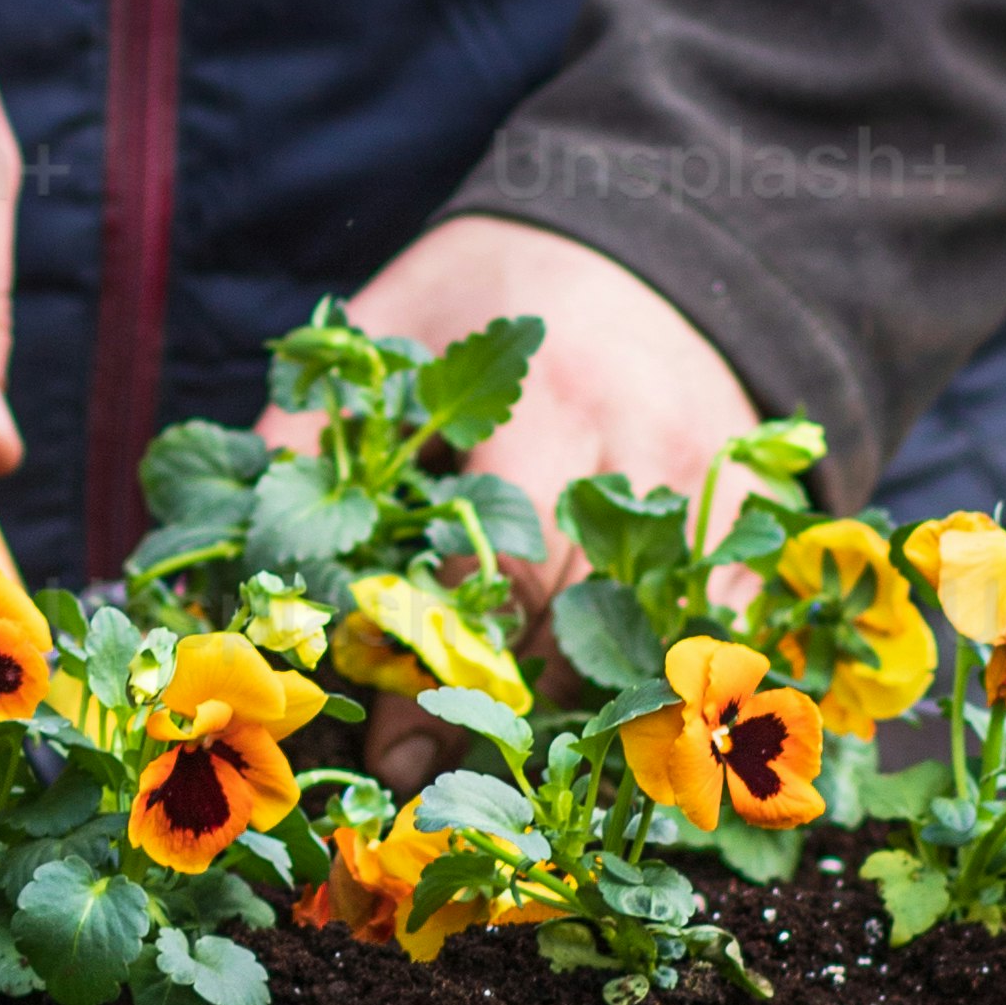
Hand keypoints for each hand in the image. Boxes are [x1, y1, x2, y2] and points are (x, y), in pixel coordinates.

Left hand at [317, 215, 761, 784]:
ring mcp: (712, 480)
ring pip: (656, 637)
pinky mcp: (756, 501)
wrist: (649, 230)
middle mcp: (642, 447)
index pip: (500, 578)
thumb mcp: (394, 321)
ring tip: (511, 759)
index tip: (390, 749)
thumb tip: (249, 538)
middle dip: (500, 712)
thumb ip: (318, 420)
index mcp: (547, 403)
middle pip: (579, 626)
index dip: (441, 676)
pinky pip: (727, 617)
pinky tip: (616, 720)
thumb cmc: (498, 283)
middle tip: (431, 773)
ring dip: (585, 712)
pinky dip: (674, 672)